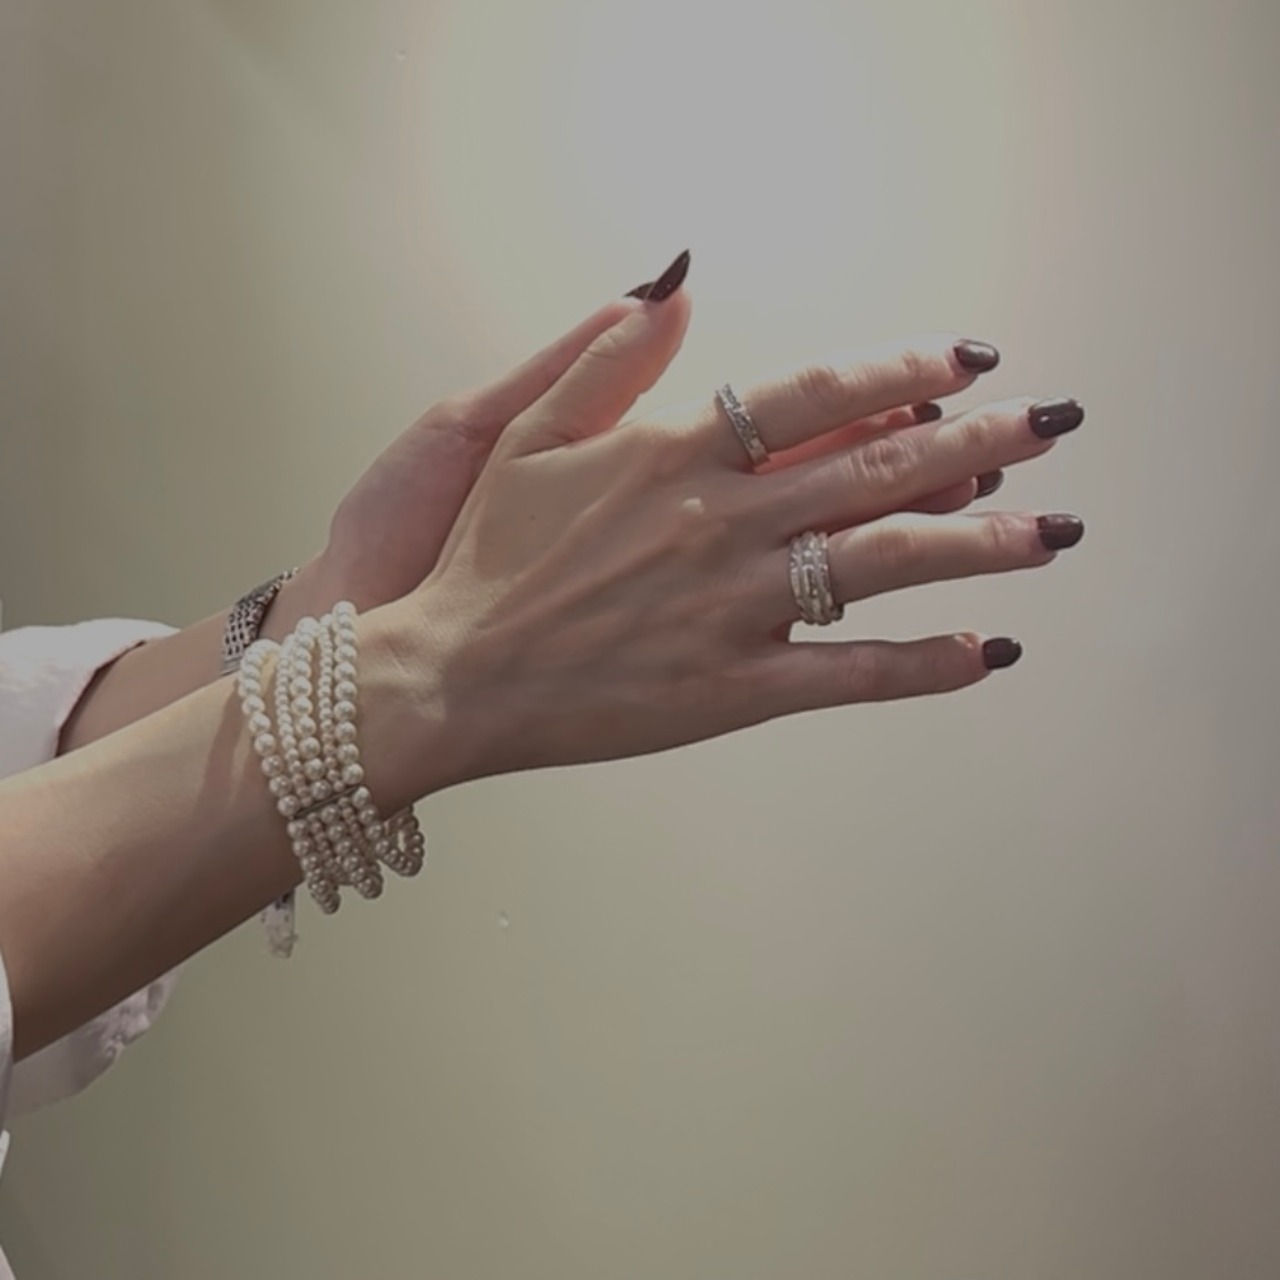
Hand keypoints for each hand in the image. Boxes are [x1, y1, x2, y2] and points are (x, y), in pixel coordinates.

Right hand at [288, 267, 997, 623]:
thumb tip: (678, 285)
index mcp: (675, 453)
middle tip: (1050, 424)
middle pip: (877, 469)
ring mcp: (734, 608)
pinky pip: (849, 673)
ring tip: (1054, 534)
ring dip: (979, 544)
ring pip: (883, 564)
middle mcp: (721, 523)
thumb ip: (605, 355)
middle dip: (978, 442)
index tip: (965, 356)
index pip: (816, 394)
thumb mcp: (524, 432)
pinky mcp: (733, 688)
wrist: (449, 676)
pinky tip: (984, 649)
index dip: (902, 368)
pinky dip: (923, 663)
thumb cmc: (486, 559)